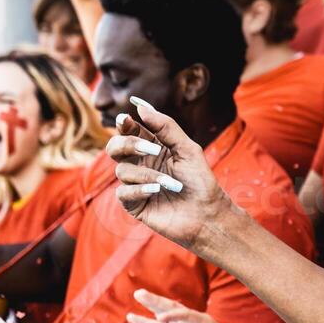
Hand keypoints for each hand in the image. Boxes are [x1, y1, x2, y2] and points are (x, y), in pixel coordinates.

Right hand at [108, 97, 233, 249]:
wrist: (208, 215)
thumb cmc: (200, 182)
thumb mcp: (188, 149)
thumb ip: (166, 127)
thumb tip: (140, 107)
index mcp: (152, 148)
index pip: (130, 131)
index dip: (125, 124)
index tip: (128, 119)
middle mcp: (140, 164)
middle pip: (115, 147)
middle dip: (127, 144)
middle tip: (152, 149)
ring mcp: (136, 184)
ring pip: (122, 170)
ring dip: (147, 175)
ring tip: (170, 183)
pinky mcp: (134, 204)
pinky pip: (123, 192)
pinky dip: (139, 190)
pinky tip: (156, 192)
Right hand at [126, 289, 235, 322]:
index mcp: (201, 320)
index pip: (185, 314)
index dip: (174, 315)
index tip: (160, 319)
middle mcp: (189, 319)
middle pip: (171, 307)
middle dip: (156, 301)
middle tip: (140, 293)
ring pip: (162, 313)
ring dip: (151, 304)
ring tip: (137, 294)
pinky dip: (145, 322)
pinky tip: (131, 316)